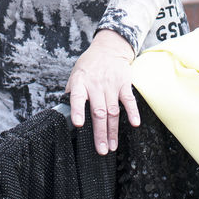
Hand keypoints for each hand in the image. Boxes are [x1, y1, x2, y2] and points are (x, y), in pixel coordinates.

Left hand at [66, 28, 139, 155]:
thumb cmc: (89, 66)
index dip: (77, 110)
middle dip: (99, 133)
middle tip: (101, 150)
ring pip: (112, 111)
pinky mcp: (124, 84)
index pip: (77, 97)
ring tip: (112, 146)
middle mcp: (95, 84)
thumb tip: (64, 114)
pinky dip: (133, 112)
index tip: (78, 124)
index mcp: (80, 82)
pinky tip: (135, 124)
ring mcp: (111, 84)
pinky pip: (129, 100)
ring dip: (113, 130)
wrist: (108, 48)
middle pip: (98, 111)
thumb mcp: (75, 75)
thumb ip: (72, 93)